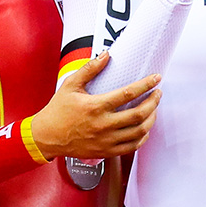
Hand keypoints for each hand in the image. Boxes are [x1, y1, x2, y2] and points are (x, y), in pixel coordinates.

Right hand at [29, 53, 161, 159]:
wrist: (47, 137)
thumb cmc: (58, 110)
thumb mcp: (71, 85)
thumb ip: (90, 69)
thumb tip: (106, 54)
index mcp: (96, 106)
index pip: (128, 93)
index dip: (146, 84)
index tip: (156, 78)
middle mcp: (103, 125)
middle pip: (138, 114)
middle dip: (154, 102)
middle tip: (158, 93)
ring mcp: (105, 140)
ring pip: (138, 132)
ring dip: (151, 119)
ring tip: (154, 109)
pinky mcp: (105, 151)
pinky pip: (131, 147)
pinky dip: (142, 137)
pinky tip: (144, 128)